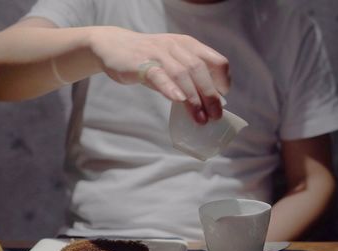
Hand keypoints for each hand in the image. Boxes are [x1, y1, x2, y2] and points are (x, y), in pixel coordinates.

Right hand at [89, 26, 229, 122]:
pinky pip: (158, 75)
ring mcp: (158, 53)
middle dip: (210, 95)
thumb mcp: (174, 62)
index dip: (223, 80)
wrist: (114, 46)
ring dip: (193, 99)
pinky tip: (178, 100)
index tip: (223, 98)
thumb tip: (210, 103)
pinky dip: (170, 88)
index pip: (217, 61)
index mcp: (190, 45)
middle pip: (200, 70)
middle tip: (215, 116)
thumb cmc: (150, 59)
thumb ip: (190, 78)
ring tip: (199, 118)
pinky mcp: (141, 63)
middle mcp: (176, 46)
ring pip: (182, 75)